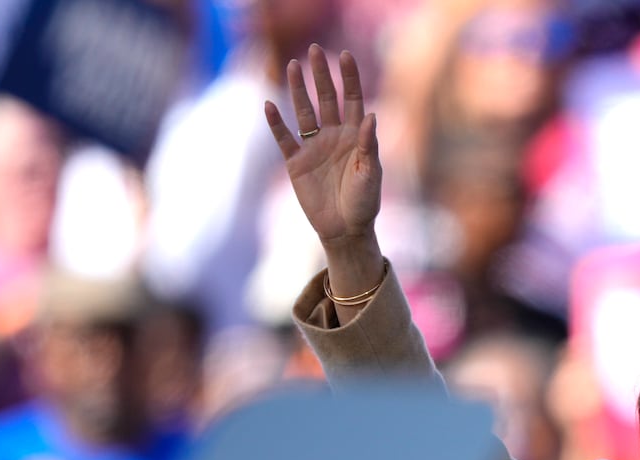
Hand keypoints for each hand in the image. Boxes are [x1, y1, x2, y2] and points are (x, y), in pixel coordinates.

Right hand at [264, 45, 381, 252]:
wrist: (345, 230)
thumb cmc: (364, 202)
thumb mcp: (370, 174)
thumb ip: (368, 145)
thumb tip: (370, 116)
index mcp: (355, 136)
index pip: (352, 100)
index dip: (349, 78)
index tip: (344, 55)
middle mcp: (334, 136)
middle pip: (326, 99)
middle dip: (321, 75)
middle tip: (314, 50)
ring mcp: (314, 147)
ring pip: (304, 112)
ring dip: (298, 91)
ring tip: (293, 66)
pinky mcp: (296, 162)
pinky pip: (284, 138)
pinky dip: (276, 123)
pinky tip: (268, 105)